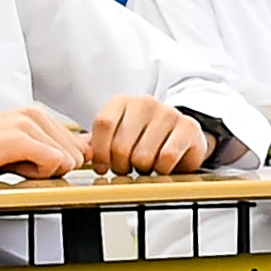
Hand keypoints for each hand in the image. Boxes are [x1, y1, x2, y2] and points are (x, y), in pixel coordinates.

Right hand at [0, 107, 86, 180]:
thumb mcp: (17, 152)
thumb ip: (51, 150)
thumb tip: (85, 156)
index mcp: (36, 115)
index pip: (78, 146)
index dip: (58, 165)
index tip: (31, 165)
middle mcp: (35, 114)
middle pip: (76, 156)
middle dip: (52, 169)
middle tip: (17, 165)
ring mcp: (27, 124)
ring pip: (67, 161)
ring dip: (41, 172)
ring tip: (9, 164)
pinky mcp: (19, 138)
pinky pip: (53, 163)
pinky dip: (36, 174)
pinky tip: (10, 167)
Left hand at [84, 95, 212, 174]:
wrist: (183, 136)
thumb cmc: (145, 138)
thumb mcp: (119, 135)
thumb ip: (98, 142)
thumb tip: (82, 152)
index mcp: (123, 101)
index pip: (104, 124)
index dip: (100, 151)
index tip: (103, 167)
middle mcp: (145, 102)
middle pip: (121, 145)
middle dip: (121, 165)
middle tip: (128, 167)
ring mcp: (168, 113)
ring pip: (142, 155)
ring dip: (142, 168)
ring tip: (147, 165)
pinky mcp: (188, 128)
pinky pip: (166, 158)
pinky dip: (162, 169)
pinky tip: (162, 166)